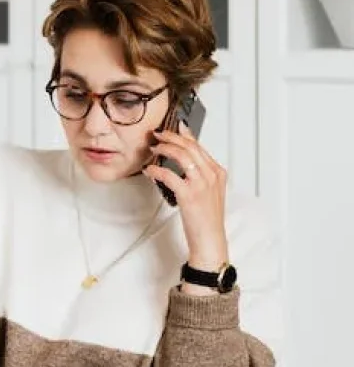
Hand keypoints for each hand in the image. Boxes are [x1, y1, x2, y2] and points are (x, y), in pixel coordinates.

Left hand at [143, 124, 228, 272]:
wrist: (210, 239)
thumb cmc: (207, 218)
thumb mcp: (209, 192)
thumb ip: (199, 175)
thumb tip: (182, 161)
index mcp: (218, 172)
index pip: (199, 146)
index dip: (184, 134)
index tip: (174, 127)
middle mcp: (211, 175)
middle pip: (190, 146)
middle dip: (171, 136)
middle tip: (158, 134)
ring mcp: (201, 184)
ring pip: (181, 155)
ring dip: (164, 148)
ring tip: (153, 148)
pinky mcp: (189, 195)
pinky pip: (169, 175)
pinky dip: (156, 170)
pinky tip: (149, 170)